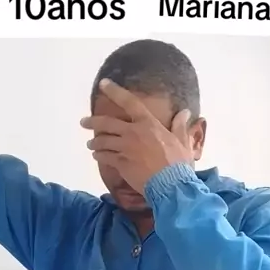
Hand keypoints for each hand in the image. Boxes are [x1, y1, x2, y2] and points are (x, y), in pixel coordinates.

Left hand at [80, 79, 192, 194]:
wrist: (171, 185)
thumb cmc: (178, 163)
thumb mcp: (183, 141)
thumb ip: (180, 126)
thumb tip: (185, 112)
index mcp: (148, 124)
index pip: (129, 102)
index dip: (115, 91)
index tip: (103, 84)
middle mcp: (133, 133)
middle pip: (106, 123)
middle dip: (92, 122)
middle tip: (84, 122)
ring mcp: (125, 149)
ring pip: (102, 141)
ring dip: (94, 142)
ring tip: (91, 144)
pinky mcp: (120, 163)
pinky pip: (104, 157)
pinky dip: (99, 156)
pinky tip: (97, 156)